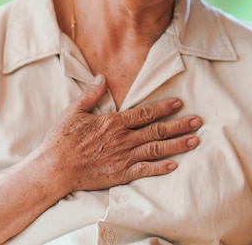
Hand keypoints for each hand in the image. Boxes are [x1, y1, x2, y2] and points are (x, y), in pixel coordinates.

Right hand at [40, 74, 201, 194]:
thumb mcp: (74, 111)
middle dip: (179, 125)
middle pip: (157, 130)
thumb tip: (102, 77)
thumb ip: (91, 94)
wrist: (54, 168)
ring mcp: (123, 158)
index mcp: (113, 122)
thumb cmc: (62, 139)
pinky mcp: (120, 175)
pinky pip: (145, 170)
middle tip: (198, 121)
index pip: (145, 113)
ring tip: (194, 140)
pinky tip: (175, 164)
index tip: (179, 103)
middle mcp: (123, 139)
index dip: (163, 108)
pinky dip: (161, 168)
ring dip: (177, 144)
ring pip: (156, 149)